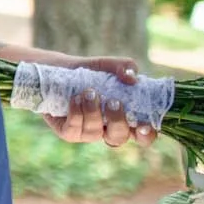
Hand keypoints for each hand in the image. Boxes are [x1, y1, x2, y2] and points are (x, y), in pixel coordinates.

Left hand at [39, 54, 157, 147]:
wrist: (57, 71)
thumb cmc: (90, 72)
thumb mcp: (108, 65)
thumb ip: (125, 67)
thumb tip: (132, 79)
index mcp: (126, 117)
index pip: (143, 135)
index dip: (147, 135)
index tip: (144, 125)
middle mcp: (108, 129)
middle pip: (119, 138)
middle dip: (117, 121)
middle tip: (113, 101)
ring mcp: (87, 133)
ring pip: (94, 133)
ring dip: (93, 111)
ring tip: (89, 92)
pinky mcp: (68, 132)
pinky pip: (74, 130)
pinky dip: (76, 113)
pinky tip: (75, 98)